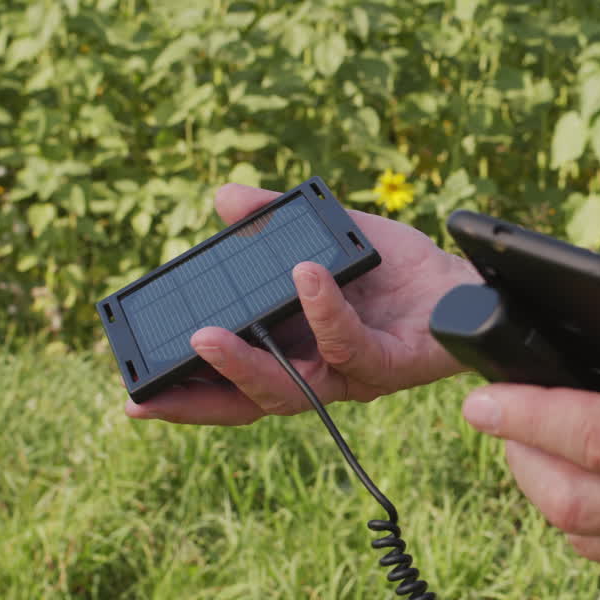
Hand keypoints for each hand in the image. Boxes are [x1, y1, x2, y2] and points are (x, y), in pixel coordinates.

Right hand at [126, 183, 480, 424]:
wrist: (466, 279)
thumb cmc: (396, 268)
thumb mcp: (328, 235)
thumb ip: (274, 219)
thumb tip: (224, 198)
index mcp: (293, 349)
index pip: (233, 380)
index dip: (185, 392)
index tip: (133, 393)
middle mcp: (319, 372)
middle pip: (250, 401)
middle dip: (197, 400)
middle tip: (147, 393)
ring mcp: (354, 375)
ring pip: (292, 388)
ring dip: (245, 365)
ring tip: (206, 335)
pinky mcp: (393, 365)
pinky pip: (350, 345)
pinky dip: (323, 311)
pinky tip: (306, 276)